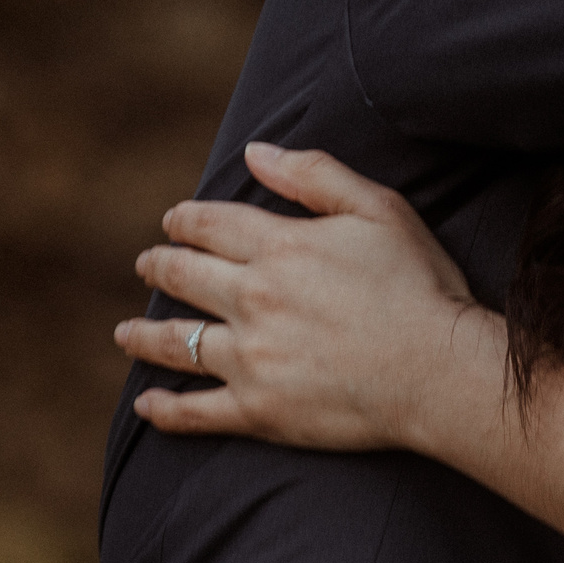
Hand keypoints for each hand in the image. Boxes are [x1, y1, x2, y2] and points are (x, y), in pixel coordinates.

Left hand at [117, 142, 486, 451]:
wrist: (438, 371)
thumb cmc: (420, 286)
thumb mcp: (379, 209)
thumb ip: (314, 175)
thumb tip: (256, 151)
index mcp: (280, 247)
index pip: (210, 225)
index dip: (185, 220)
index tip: (173, 222)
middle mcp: (253, 299)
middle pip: (184, 277)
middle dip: (159, 266)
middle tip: (147, 264)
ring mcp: (251, 358)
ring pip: (177, 343)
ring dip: (142, 335)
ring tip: (124, 333)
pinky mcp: (258, 410)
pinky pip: (196, 411)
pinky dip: (165, 409)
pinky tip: (146, 406)